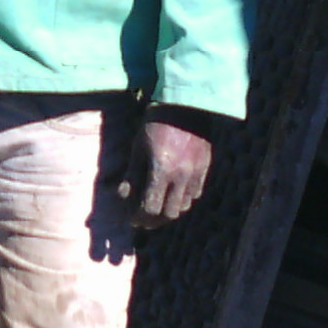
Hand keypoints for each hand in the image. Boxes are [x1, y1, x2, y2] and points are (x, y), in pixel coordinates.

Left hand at [124, 106, 213, 228]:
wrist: (186, 106)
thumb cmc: (155, 124)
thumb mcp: (137, 148)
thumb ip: (131, 175)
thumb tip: (122, 197)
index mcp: (161, 170)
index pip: (150, 208)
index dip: (139, 218)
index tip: (132, 220)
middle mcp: (181, 176)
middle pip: (169, 214)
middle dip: (154, 221)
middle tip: (144, 220)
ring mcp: (195, 173)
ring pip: (184, 207)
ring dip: (169, 211)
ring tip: (158, 210)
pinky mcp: (205, 169)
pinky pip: (195, 194)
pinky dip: (183, 200)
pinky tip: (173, 196)